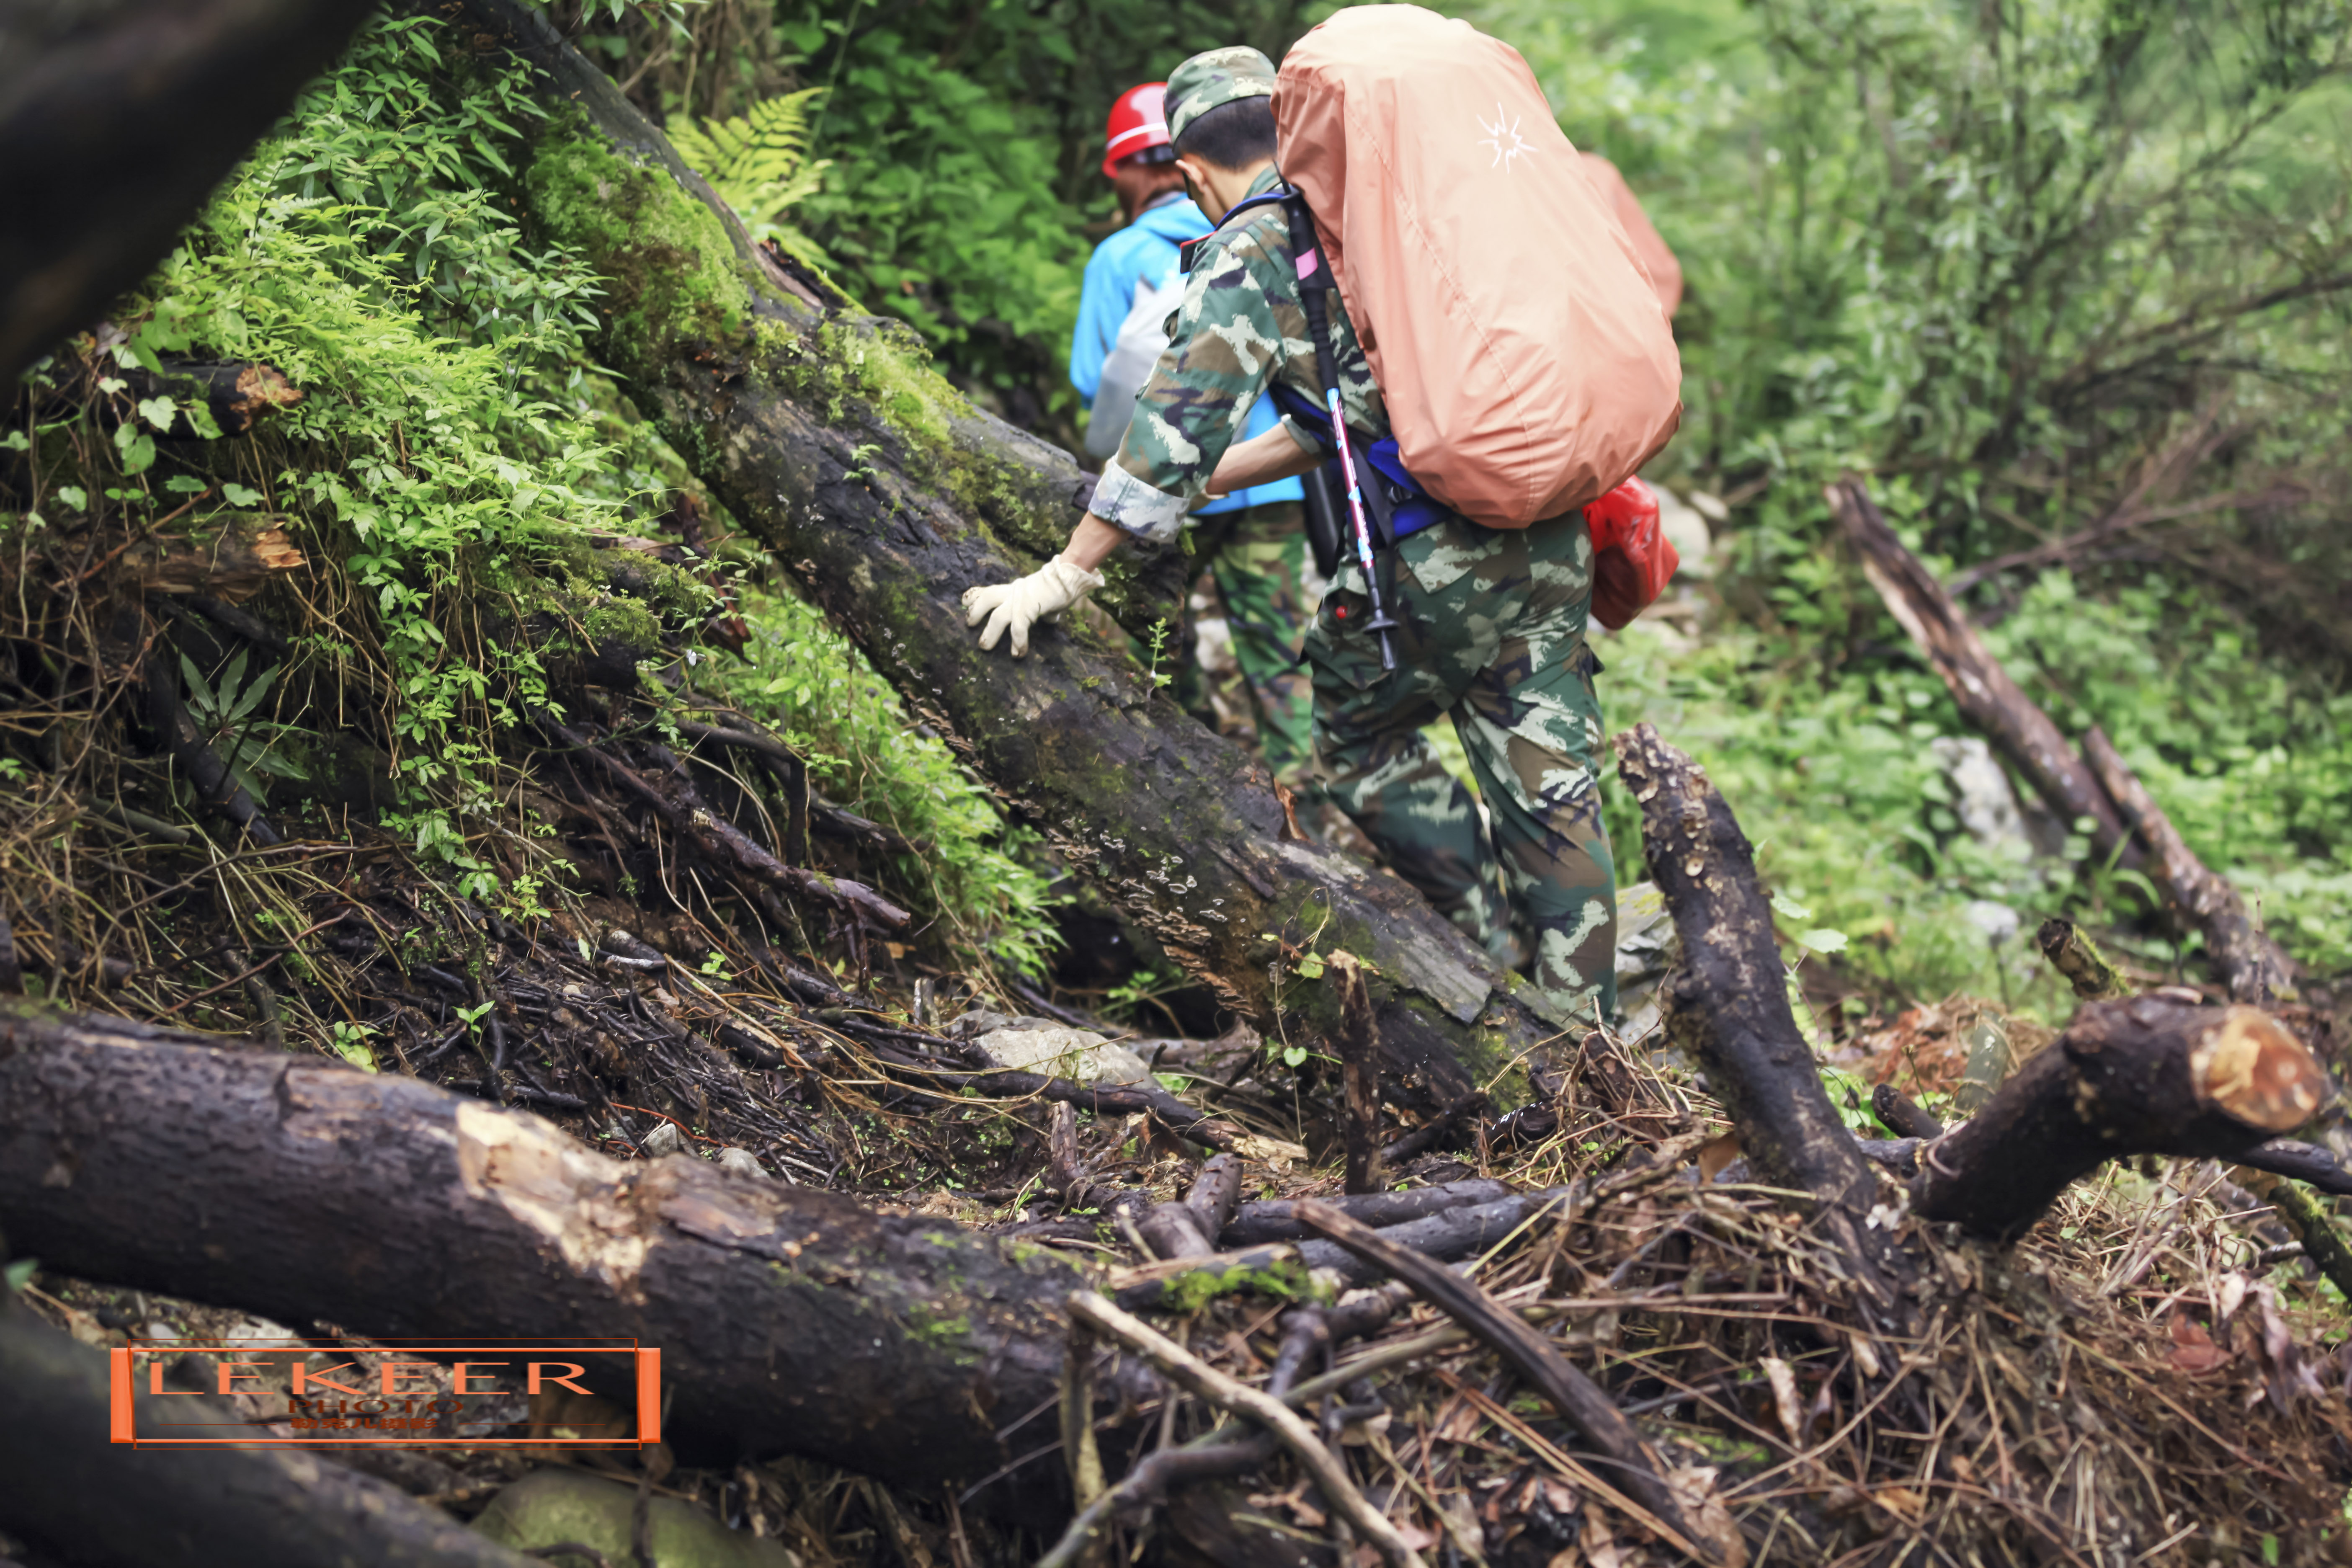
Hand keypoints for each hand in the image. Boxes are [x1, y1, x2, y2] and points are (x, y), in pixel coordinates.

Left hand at [961, 556, 1104, 656]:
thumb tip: (1051, 618)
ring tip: (984, 646)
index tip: (965, 602)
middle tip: (969, 624)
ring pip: (997, 617)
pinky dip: (1017, 642)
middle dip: (975, 611)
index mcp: (1015, 588)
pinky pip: (1019, 628)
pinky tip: (1018, 653)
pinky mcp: (1029, 609)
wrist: (1069, 575)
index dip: (975, 596)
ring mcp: (1020, 601)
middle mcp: (1013, 592)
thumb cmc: (1061, 585)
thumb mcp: (1046, 597)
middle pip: (987, 598)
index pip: (990, 590)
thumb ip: (1044, 608)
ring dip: (989, 632)